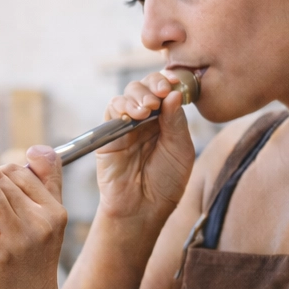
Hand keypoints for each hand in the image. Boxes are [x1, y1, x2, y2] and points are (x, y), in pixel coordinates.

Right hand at [94, 71, 194, 226]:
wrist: (143, 207)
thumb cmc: (165, 182)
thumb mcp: (180, 150)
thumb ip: (175, 121)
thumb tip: (173, 93)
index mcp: (167, 120)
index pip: (166, 90)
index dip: (168, 81)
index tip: (174, 82)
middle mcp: (146, 119)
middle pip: (146, 86)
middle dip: (153, 84)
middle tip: (160, 94)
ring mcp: (126, 124)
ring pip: (128, 93)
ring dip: (138, 95)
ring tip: (147, 109)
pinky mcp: (109, 133)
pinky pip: (112, 109)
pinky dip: (122, 106)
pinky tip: (133, 115)